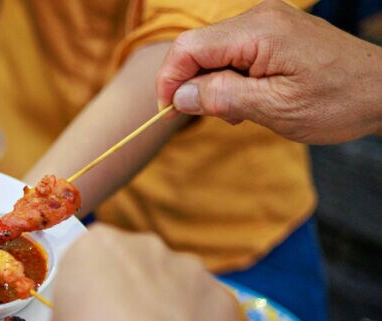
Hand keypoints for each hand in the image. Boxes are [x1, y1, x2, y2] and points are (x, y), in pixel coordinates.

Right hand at [47, 225, 238, 320]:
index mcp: (94, 246)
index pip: (85, 262)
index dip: (84, 293)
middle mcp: (144, 245)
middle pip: (131, 266)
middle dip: (127, 294)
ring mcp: (189, 267)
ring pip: (171, 284)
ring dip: (163, 308)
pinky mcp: (222, 294)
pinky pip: (203, 308)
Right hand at [156, 0, 381, 143]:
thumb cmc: (338, 101)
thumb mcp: (276, 109)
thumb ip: (222, 98)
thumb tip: (179, 97)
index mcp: (258, 31)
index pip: (188, 47)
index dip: (169, 80)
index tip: (167, 113)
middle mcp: (260, 16)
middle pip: (198, 47)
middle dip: (193, 85)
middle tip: (214, 117)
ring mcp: (268, 21)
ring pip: (214, 51)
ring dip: (214, 84)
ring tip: (241, 112)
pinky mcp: (275, 31)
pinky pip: (235, 51)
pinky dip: (232, 77)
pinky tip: (252, 98)